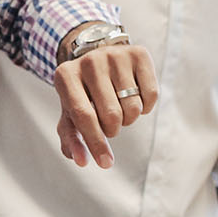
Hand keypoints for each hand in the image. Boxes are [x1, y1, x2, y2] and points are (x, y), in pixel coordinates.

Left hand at [53, 43, 157, 168]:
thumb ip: (72, 139)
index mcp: (65, 76)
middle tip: (109, 123)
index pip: (84, 115)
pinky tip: (135, 97)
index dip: (96, 142)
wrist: (98, 55)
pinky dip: (145, 107)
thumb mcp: (70, 113)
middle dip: (113, 129)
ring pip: (133, 108)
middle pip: (112, 115)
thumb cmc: (83, 92)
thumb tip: (82, 161)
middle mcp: (90, 61)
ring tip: (120, 108)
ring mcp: (115, 54)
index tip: (105, 164)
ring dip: (129, 119)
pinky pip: (151, 96)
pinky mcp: (139, 53)